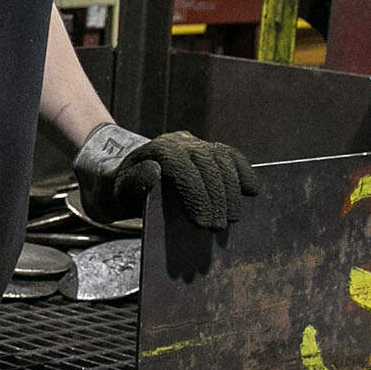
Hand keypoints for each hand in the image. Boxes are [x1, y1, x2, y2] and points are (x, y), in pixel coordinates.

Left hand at [73, 123, 260, 230]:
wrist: (123, 174)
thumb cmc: (120, 190)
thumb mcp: (118, 191)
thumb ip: (134, 183)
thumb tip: (155, 172)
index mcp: (155, 151)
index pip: (182, 170)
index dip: (196, 197)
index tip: (203, 225)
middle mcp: (177, 142)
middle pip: (206, 164)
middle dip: (217, 198)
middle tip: (220, 227)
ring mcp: (193, 143)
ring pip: (221, 159)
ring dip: (231, 189)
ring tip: (233, 218)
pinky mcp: (205, 149)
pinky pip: (229, 155)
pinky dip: (243, 170)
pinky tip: (252, 190)